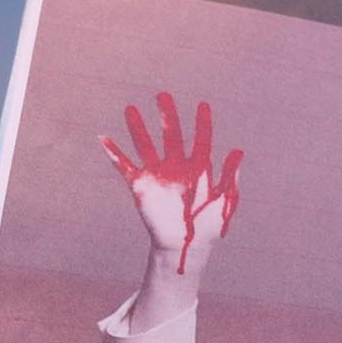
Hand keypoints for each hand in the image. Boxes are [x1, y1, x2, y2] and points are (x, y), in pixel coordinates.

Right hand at [99, 92, 244, 276]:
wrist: (186, 246)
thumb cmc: (208, 227)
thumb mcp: (224, 202)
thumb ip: (229, 177)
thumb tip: (238, 151)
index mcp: (198, 169)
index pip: (201, 140)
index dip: (202, 124)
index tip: (203, 105)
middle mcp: (176, 167)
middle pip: (171, 136)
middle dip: (168, 116)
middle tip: (163, 95)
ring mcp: (158, 175)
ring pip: (146, 145)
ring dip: (138, 128)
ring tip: (131, 109)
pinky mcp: (140, 186)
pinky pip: (124, 167)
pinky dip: (113, 154)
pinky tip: (103, 139)